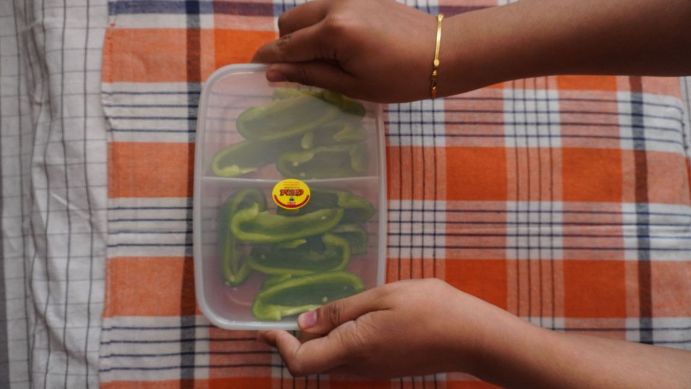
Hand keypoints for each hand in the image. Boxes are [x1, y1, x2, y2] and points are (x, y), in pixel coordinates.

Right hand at [253, 0, 436, 102]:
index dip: (267, 60)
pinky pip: (324, 6)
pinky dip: (320, 24)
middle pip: (288, 22)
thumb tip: (272, 73)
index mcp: (334, 32)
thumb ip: (309, 75)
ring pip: (304, 11)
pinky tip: (341, 44)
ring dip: (303, 33)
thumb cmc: (400, 79)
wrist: (440, 53)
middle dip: (287, 46)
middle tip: (302, 71)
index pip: (286, 46)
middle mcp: (336, 5)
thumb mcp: (352, 85)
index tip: (254, 71)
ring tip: (326, 58)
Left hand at [258, 278, 524, 377]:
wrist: (472, 336)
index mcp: (353, 347)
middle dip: (291, 344)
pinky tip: (344, 320)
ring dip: (313, 343)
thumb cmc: (429, 308)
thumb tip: (302, 323)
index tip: (265, 327)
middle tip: (282, 316)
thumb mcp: (381, 298)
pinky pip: (348, 360)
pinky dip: (334, 344)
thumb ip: (339, 311)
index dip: (278, 346)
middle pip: (311, 364)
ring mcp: (373, 370)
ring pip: (329, 363)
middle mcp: (358, 366)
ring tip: (313, 313)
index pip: (301, 360)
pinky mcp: (385, 367)